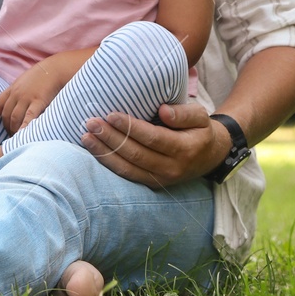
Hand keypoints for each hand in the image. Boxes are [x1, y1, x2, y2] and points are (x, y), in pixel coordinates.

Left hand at [0, 57, 74, 133]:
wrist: (56, 69)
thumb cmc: (43, 76)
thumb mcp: (25, 81)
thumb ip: (19, 91)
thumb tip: (15, 104)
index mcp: (13, 88)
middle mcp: (17, 93)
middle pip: (6, 114)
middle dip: (6, 127)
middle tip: (9, 136)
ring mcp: (27, 97)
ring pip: (15, 117)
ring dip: (14, 129)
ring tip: (16, 138)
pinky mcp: (38, 101)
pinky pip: (29, 117)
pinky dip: (24, 127)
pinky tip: (23, 134)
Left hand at [80, 101, 229, 188]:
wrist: (209, 157)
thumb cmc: (200, 130)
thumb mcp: (201, 117)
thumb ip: (184, 113)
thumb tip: (163, 111)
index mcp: (184, 149)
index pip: (153, 138)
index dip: (131, 128)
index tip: (111, 114)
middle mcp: (171, 168)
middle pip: (136, 154)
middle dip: (111, 139)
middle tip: (91, 123)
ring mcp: (160, 180)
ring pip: (127, 169)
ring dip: (104, 153)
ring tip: (86, 137)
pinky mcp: (150, 184)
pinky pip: (126, 175)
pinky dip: (108, 163)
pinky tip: (93, 150)